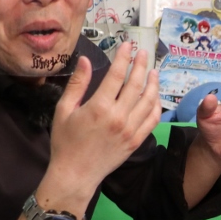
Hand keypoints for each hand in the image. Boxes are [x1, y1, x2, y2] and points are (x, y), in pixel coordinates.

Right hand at [49, 42, 161, 190]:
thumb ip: (77, 84)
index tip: (128, 45)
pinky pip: (152, 119)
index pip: (117, 75)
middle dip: (141, 65)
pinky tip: (155, 96)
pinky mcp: (136, 141)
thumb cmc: (65, 141)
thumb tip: (84, 59)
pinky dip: (156, 105)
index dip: (124, 57)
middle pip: (136, 84)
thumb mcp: (64, 110)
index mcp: (99, 107)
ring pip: (149, 101)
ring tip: (153, 71)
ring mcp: (130, 130)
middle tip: (144, 52)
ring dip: (153, 83)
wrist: (75, 174)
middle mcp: (119, 117)